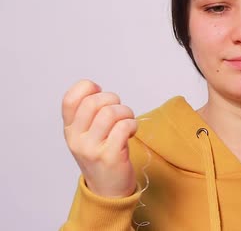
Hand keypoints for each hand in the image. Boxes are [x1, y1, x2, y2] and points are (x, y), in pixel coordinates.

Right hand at [62, 79, 137, 197]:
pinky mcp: (110, 156)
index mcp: (69, 130)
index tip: (100, 92)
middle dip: (113, 99)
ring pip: (110, 113)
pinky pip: (123, 127)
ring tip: (128, 121)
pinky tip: (131, 131)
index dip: (87, 88)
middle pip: (93, 102)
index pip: (69, 99)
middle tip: (120, 110)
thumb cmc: (101, 156)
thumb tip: (97, 89)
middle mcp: (76, 139)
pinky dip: (132, 124)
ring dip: (126, 112)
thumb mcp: (85, 135)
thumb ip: (86, 114)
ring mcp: (92, 149)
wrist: (108, 190)